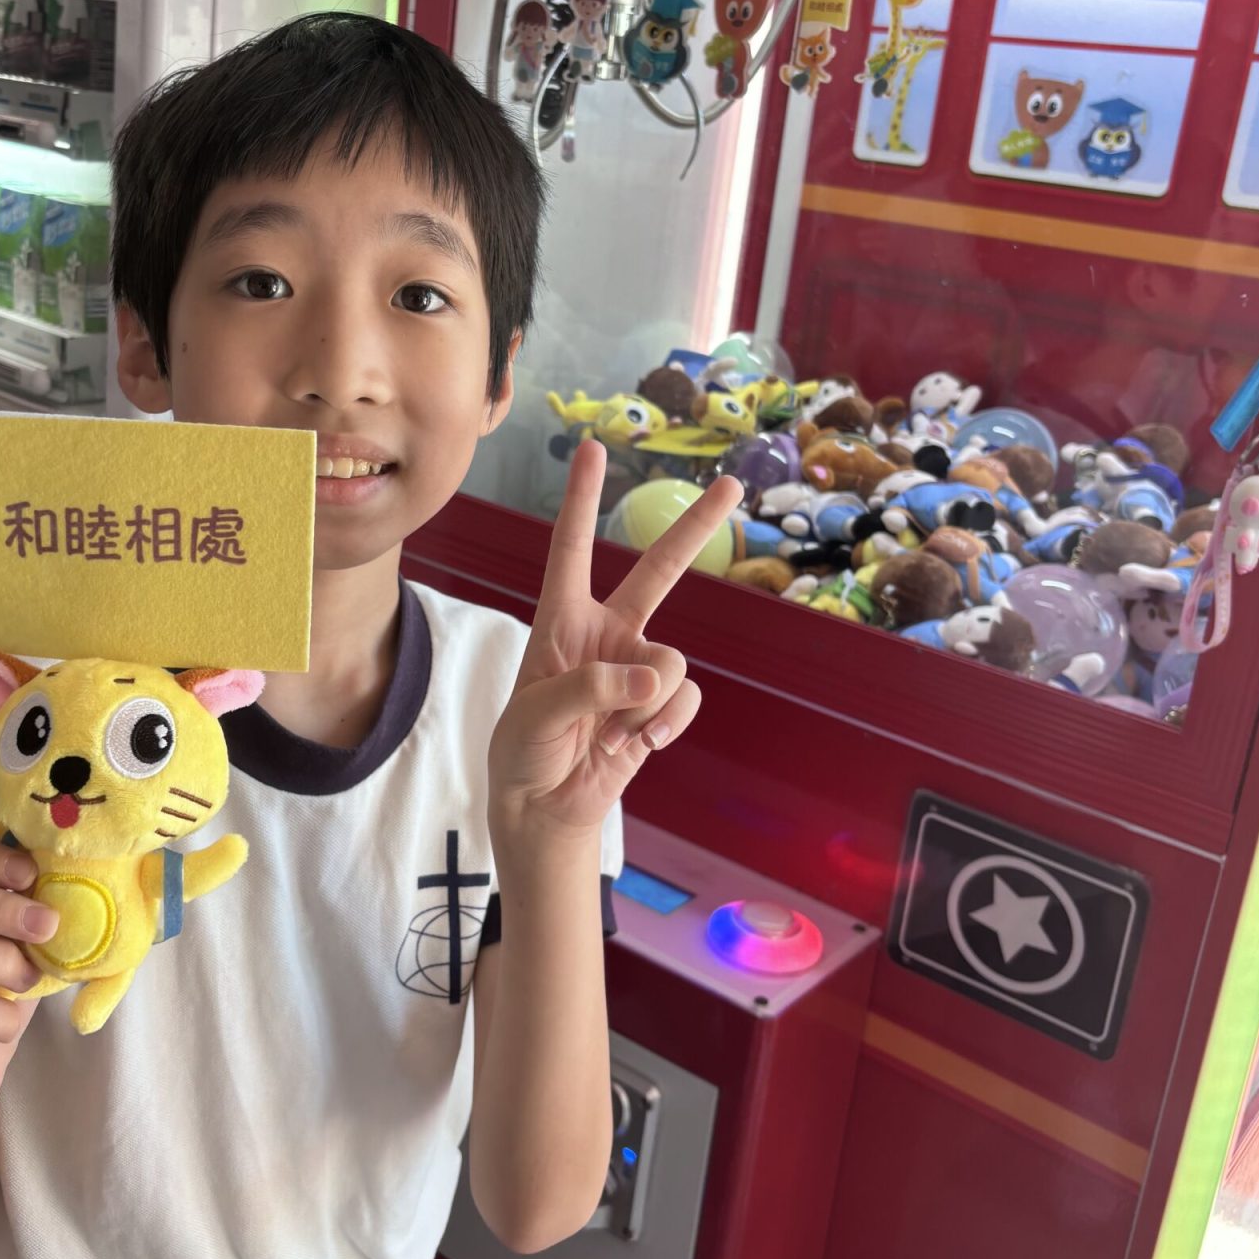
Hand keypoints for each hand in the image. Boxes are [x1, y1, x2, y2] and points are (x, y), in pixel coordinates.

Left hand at [488, 440, 740, 837]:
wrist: (546, 808)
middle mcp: (605, 633)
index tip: (593, 450)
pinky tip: (636, 746)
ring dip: (644, 705)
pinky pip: (683, 700)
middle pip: (658, 571)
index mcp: (560, 621)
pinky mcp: (660, 706)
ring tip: (610, 735)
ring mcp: (638, 668)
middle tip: (733, 485)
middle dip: (695, 529)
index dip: (583, 501)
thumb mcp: (534, 715)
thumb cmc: (524, 751)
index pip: (572, 550)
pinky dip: (662, 725)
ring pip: (671, 662)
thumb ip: (589, 687)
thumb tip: (652, 675)